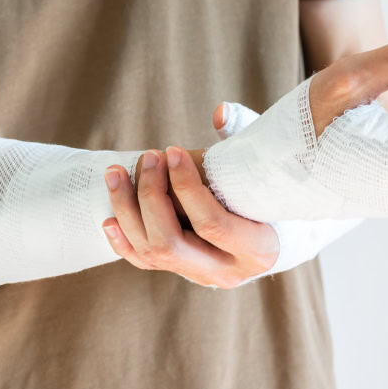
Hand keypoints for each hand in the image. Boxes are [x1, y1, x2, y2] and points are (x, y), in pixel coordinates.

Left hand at [101, 142, 279, 287]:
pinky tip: (109, 218)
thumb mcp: (265, 165)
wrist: (278, 233)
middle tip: (146, 157)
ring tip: (116, 173)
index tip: (172, 151)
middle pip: (171, 243)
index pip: (212, 224)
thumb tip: (218, 112)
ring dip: (127, 211)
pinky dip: (123, 241)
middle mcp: (227, 272)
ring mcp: (201, 276)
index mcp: (258, 249)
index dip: (186, 187)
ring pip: (151, 253)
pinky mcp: (183, 273)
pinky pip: (145, 264)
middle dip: (150, 197)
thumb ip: (244, 137)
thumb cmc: (272, 190)